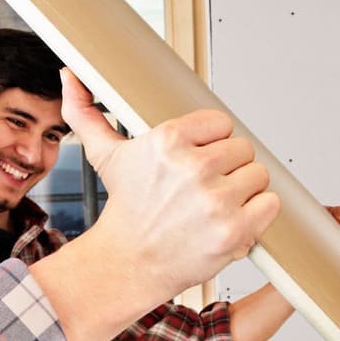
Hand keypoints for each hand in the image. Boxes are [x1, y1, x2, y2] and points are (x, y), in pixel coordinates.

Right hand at [29, 72, 278, 340]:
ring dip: (243, 192)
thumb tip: (70, 77)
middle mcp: (193, 168)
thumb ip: (87, 113)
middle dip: (227, 169)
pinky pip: (269, 204)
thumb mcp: (105, 157)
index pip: (221, 123)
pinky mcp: (234, 231)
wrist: (128, 264)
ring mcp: (215, 201)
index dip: (211, 144)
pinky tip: (231, 221)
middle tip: (203, 190)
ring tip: (215, 207)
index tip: (197, 163)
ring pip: (258, 175)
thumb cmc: (124, 211)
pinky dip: (257, 215)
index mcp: (168, 141)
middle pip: (243, 148)